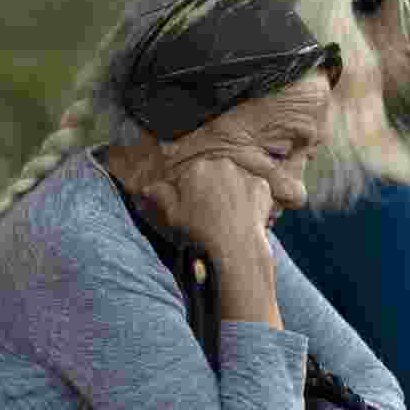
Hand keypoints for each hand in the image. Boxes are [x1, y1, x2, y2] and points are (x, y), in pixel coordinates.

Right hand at [141, 153, 276, 266]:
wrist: (235, 246)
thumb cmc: (201, 232)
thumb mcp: (174, 216)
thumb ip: (161, 196)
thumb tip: (148, 187)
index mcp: (197, 168)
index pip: (193, 175)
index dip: (194, 193)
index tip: (197, 209)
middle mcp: (222, 164)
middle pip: (216, 174)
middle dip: (215, 189)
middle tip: (215, 213)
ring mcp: (244, 173)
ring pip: (236, 180)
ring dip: (234, 193)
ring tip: (232, 217)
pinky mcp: (262, 185)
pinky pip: (255, 189)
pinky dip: (252, 200)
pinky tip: (246, 217)